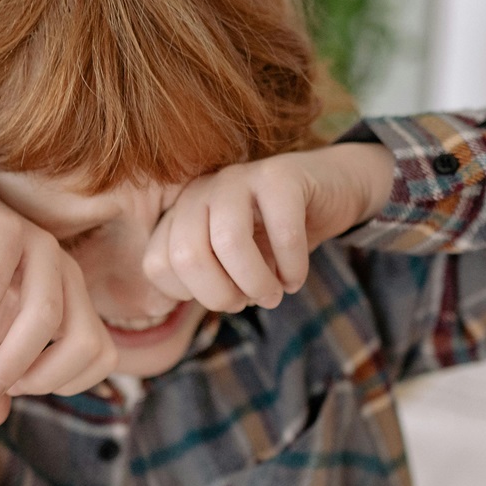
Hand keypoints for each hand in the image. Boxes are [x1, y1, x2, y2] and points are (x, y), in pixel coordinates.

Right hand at [0, 185, 117, 427]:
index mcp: (75, 300)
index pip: (101, 355)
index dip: (63, 382)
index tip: (17, 387)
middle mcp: (66, 273)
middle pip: (86, 340)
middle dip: (42, 378)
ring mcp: (39, 247)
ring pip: (46, 314)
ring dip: (11, 358)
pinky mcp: (2, 229)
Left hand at [143, 144, 394, 311]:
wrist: (329, 191)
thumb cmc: (273, 236)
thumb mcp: (230, 263)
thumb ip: (195, 281)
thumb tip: (156, 310)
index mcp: (180, 213)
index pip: (158, 265)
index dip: (193, 296)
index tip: (226, 297)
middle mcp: (201, 191)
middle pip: (186, 256)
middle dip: (220, 295)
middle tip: (250, 301)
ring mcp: (239, 178)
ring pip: (229, 241)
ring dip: (256, 283)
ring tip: (274, 294)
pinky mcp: (280, 175)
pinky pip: (282, 232)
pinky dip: (292, 267)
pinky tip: (296, 278)